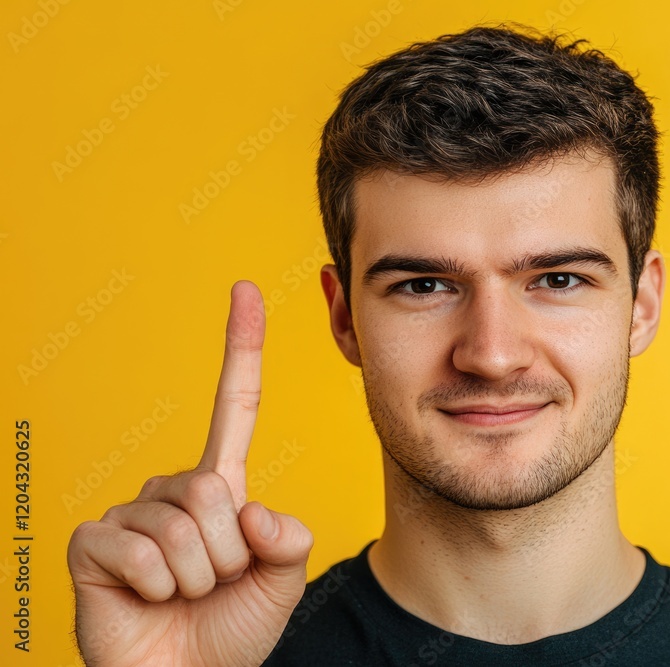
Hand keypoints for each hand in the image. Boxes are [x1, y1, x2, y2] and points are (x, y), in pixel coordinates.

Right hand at [67, 281, 312, 665]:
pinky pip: (142, 550)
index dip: (241, 348)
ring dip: (196, 576)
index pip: (233, 406)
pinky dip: (157, 587)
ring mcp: (130, 511)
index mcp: (221, 487)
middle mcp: (173, 489)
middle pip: (214, 488)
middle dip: (226, 552)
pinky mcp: (92, 541)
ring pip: (184, 524)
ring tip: (181, 594)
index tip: (245, 290)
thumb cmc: (230, 627)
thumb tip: (245, 508)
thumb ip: (287, 536)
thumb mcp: (282, 577)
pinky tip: (147, 598)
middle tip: (212, 582)